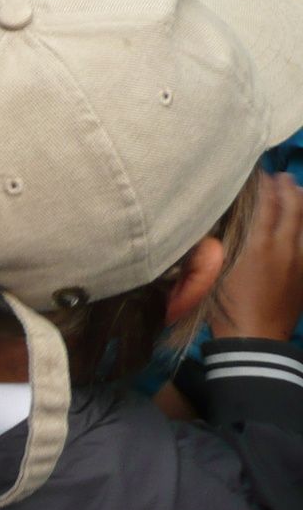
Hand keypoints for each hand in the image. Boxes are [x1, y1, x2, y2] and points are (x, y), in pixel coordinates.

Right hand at [209, 172, 302, 340]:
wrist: (254, 337)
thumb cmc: (225, 303)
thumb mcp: (215, 268)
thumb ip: (222, 240)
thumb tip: (223, 218)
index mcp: (257, 244)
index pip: (265, 204)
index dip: (262, 185)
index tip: (256, 172)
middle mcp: (283, 247)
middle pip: (291, 208)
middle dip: (286, 188)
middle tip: (280, 175)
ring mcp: (299, 260)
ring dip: (302, 202)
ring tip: (296, 189)